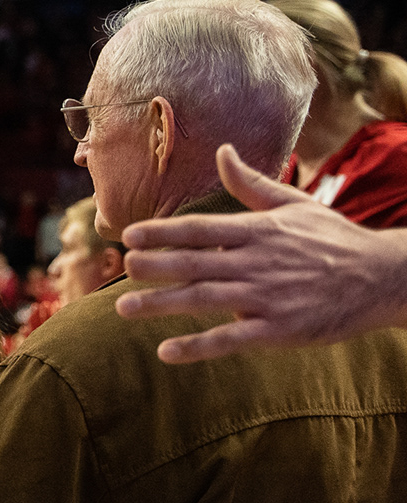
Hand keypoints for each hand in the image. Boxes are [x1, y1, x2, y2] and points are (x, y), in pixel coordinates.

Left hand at [117, 144, 406, 361]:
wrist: (384, 278)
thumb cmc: (334, 239)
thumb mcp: (295, 205)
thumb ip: (252, 183)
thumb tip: (222, 150)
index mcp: (258, 230)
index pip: (200, 229)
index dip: (163, 232)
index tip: (129, 235)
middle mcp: (258, 262)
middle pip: (195, 263)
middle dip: (154, 266)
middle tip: (122, 267)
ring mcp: (268, 296)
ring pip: (205, 299)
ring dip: (162, 304)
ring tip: (124, 308)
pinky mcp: (281, 329)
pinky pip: (232, 339)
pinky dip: (199, 346)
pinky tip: (167, 351)